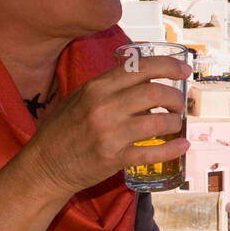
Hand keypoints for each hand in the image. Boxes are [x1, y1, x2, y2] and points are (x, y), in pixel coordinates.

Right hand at [22, 55, 190, 196]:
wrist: (44, 165)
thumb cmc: (62, 129)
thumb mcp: (80, 97)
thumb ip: (109, 87)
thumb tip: (144, 79)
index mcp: (97, 87)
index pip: (140, 67)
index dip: (169, 66)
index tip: (185, 70)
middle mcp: (104, 107)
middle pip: (155, 93)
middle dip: (175, 97)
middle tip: (179, 104)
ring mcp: (111, 133)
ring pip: (159, 122)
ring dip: (175, 122)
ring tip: (175, 124)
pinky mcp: (115, 158)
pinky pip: (153, 153)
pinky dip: (173, 149)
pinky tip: (182, 146)